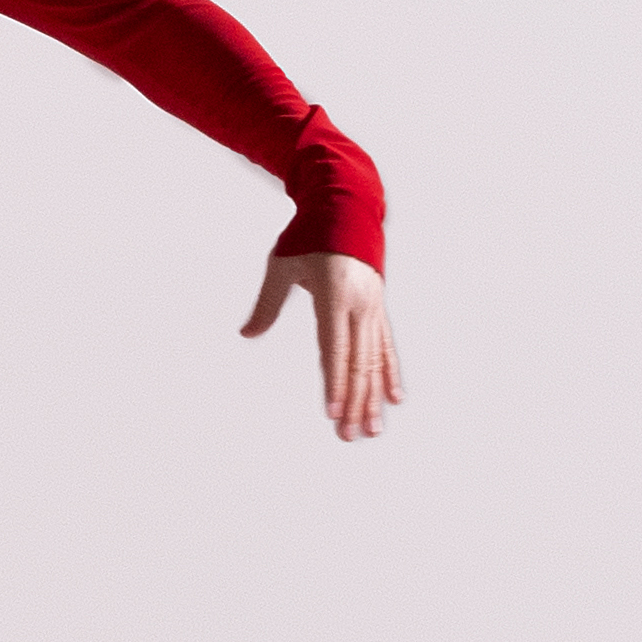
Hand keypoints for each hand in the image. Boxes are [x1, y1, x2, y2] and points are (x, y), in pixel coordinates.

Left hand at [243, 244, 399, 441]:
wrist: (347, 205)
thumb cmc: (311, 234)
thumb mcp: (282, 264)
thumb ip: (267, 302)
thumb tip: (248, 334)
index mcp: (334, 294)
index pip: (334, 348)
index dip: (333, 383)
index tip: (333, 413)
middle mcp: (359, 305)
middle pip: (358, 363)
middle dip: (354, 403)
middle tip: (349, 436)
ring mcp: (373, 308)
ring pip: (374, 360)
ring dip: (372, 397)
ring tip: (371, 429)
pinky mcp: (378, 308)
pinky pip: (386, 347)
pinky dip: (389, 374)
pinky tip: (393, 399)